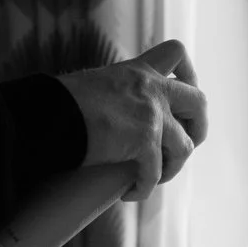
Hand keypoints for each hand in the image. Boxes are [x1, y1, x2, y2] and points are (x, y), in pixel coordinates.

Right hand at [60, 40, 206, 201]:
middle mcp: (151, 88)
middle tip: (181, 145)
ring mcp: (152, 115)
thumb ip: (116, 94)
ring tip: (151, 178)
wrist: (48, 116)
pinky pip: (156, 173)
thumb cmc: (59, 103)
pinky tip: (129, 193)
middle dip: (198, 127)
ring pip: (185, 146)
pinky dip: (143, 188)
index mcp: (138, 70)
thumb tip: (114, 117)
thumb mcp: (96, 85)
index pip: (177, 53)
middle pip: (199, 102)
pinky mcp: (145, 142)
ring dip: (171, 167)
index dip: (189, 75)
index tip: (181, 95)